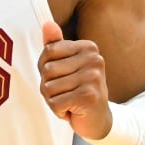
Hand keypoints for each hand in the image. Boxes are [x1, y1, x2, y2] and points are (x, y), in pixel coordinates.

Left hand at [38, 21, 111, 140]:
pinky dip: (58, 111)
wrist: (98, 120)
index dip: (46, 69)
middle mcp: (94, 60)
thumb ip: (55, 45)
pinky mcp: (88, 97)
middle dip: (49, 87)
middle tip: (66, 93)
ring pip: (48, 88)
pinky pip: (54, 103)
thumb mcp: (66, 66)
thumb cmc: (78, 91)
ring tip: (69, 101)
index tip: (62, 78)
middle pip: (47, 70)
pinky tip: (72, 110)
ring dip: (53, 100)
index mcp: (88, 48)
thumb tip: (47, 24)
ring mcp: (93, 78)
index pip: (48, 51)